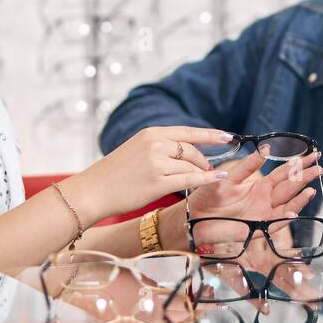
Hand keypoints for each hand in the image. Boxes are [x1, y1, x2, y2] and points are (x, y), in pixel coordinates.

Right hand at [75, 126, 232, 223]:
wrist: (93, 191)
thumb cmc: (114, 174)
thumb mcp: (136, 149)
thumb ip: (159, 146)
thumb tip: (184, 151)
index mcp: (151, 133)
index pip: (188, 131)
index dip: (211, 134)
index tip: (228, 136)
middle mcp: (156, 144)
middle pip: (192, 151)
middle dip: (203, 161)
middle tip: (208, 170)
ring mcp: (157, 162)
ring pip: (191, 166)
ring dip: (201, 173)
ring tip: (202, 178)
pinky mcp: (158, 182)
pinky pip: (190, 180)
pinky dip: (205, 180)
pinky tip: (215, 180)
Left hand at [187, 148, 322, 251]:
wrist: (194, 219)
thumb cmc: (209, 196)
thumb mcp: (229, 177)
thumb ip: (248, 166)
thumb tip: (265, 149)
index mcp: (259, 185)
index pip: (284, 171)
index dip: (299, 163)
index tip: (314, 154)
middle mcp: (265, 198)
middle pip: (290, 185)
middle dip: (305, 176)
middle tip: (320, 166)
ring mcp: (264, 213)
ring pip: (287, 203)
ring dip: (300, 196)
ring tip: (312, 187)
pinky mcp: (258, 227)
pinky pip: (276, 222)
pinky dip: (285, 217)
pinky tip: (294, 211)